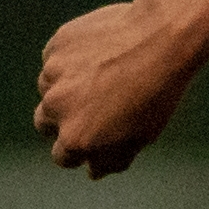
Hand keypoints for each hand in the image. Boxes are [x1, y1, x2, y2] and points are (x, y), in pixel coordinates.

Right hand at [35, 0, 208, 177]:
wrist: (163, 36)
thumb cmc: (159, 91)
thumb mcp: (143, 136)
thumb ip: (112, 159)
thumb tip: (92, 172)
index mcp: (76, 138)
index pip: (62, 156)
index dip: (80, 147)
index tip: (96, 134)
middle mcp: (56, 109)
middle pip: (45, 122)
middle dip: (65, 117)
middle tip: (96, 102)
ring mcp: (52, 76)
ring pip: (50, 88)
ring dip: (66, 86)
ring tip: (104, 73)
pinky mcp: (55, 47)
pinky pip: (56, 58)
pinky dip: (70, 59)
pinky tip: (101, 51)